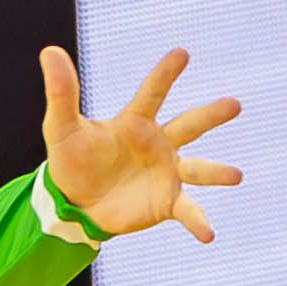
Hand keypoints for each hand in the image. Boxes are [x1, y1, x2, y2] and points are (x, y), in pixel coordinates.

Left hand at [38, 46, 240, 243]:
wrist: (73, 203)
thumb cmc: (71, 160)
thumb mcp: (61, 127)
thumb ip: (61, 92)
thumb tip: (49, 50)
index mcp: (136, 122)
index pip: (153, 93)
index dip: (165, 74)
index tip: (182, 53)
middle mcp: (159, 144)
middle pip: (189, 125)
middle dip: (211, 115)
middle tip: (234, 104)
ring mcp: (166, 173)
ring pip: (197, 168)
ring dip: (217, 172)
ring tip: (236, 176)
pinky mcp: (166, 202)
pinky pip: (188, 211)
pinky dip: (199, 222)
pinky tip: (209, 235)